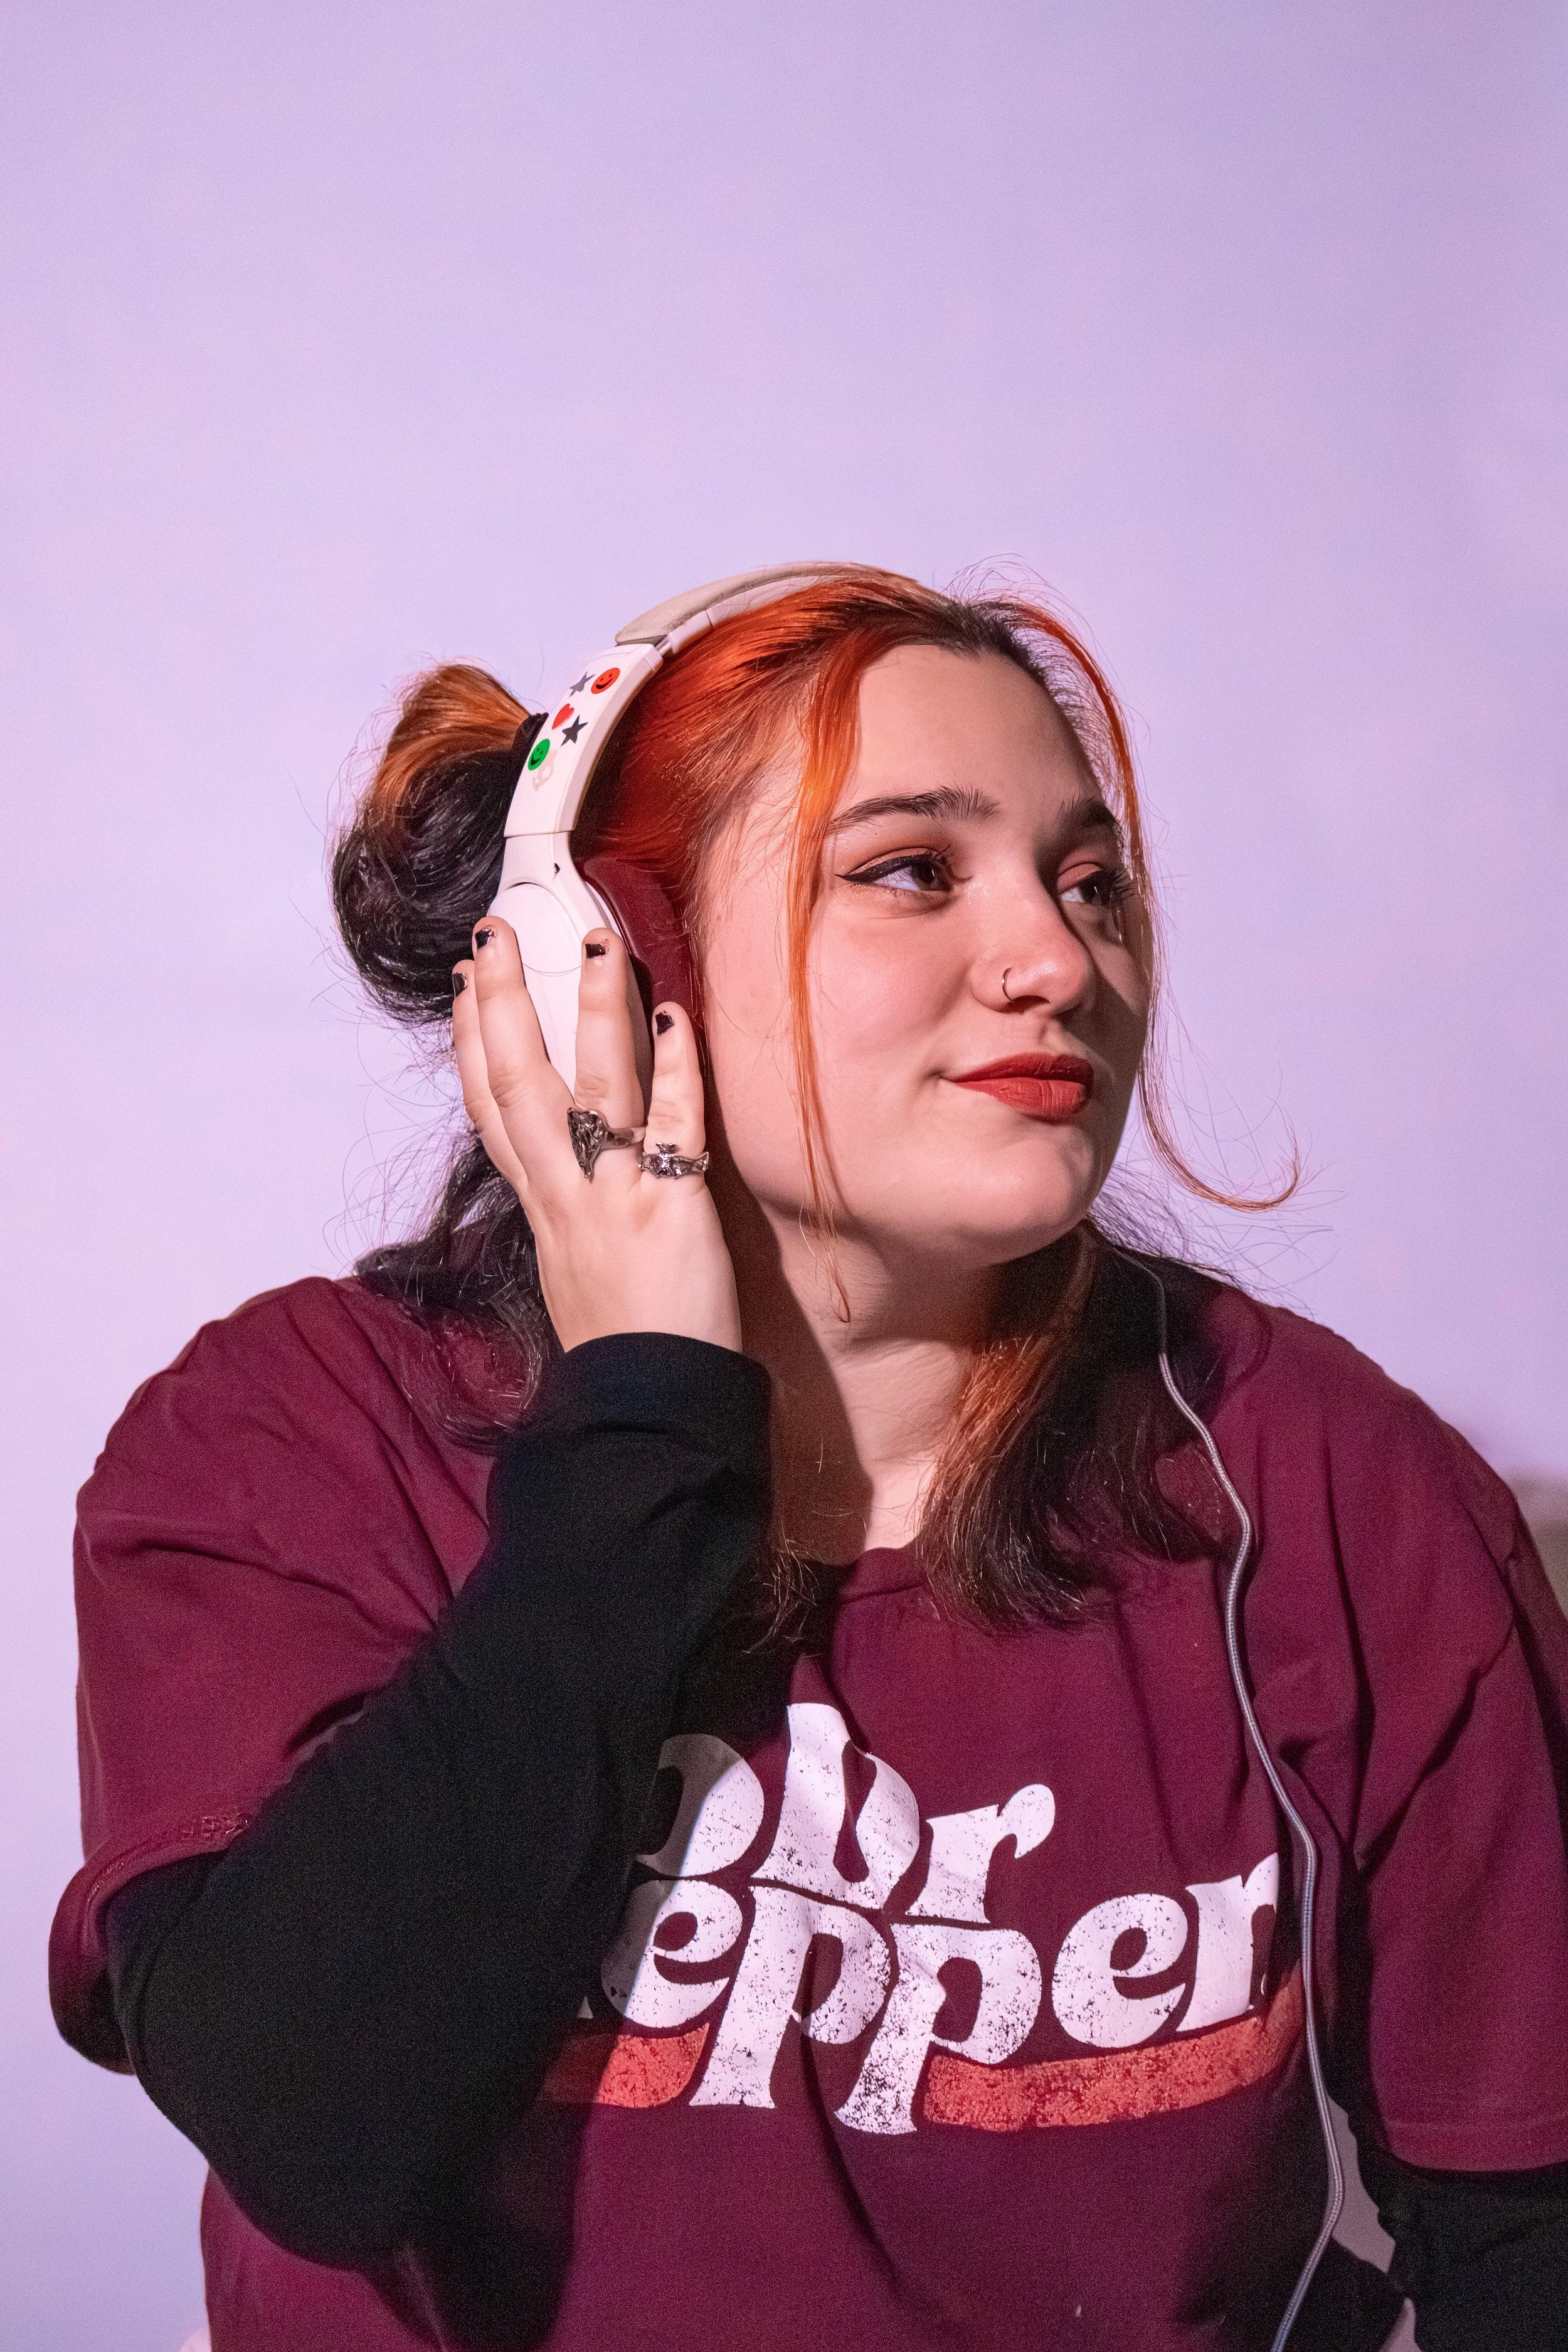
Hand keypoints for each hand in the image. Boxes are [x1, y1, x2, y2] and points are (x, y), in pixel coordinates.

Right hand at [451, 918, 741, 1354]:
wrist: (651, 1418)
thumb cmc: (625, 1347)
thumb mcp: (572, 1272)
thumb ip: (569, 1213)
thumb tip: (569, 1173)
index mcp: (541, 1210)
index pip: (491, 1113)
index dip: (471, 1046)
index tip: (466, 986)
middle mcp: (566, 1196)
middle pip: (517, 1084)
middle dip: (502, 1004)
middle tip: (496, 931)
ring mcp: (615, 1199)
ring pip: (593, 1090)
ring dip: (592, 1012)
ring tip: (595, 941)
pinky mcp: (672, 1211)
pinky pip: (675, 1128)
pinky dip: (676, 1070)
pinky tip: (674, 1016)